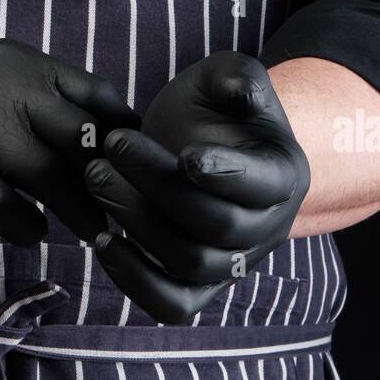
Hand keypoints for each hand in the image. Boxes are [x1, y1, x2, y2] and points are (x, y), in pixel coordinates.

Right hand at [0, 38, 137, 244]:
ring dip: (77, 212)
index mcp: (19, 62)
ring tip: (92, 233)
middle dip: (105, 181)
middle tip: (123, 213)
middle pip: (78, 136)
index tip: (134, 175)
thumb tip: (123, 156)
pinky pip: (8, 208)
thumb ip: (51, 114)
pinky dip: (26, 228)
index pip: (96, 97)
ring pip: (48, 174)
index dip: (121, 141)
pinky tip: (29, 232)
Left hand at [85, 51, 309, 322]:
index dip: (227, 173)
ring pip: (192, 263)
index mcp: (284, 175)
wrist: (198, 147)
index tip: (185, 155)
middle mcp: (266, 228)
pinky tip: (103, 243)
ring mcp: (233, 263)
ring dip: (138, 224)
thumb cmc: (213, 111)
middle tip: (109, 150)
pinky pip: (173, 304)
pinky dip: (137, 282)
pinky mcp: (198, 287)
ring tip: (95, 180)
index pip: (262, 185)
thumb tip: (241, 88)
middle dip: (158, 187)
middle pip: (217, 225)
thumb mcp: (225, 78)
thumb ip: (237, 75)